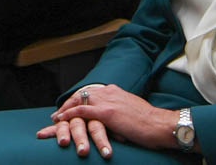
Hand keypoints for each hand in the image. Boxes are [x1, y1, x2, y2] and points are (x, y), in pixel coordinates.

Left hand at [37, 85, 179, 157]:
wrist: (161, 124)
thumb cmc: (150, 123)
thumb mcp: (131, 111)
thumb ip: (119, 110)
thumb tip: (113, 119)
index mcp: (115, 91)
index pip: (90, 93)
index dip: (78, 101)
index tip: (69, 108)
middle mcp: (109, 92)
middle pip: (81, 95)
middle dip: (67, 105)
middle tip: (56, 115)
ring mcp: (107, 101)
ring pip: (78, 102)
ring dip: (65, 111)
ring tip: (55, 120)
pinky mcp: (107, 112)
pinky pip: (82, 111)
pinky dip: (70, 115)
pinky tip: (61, 120)